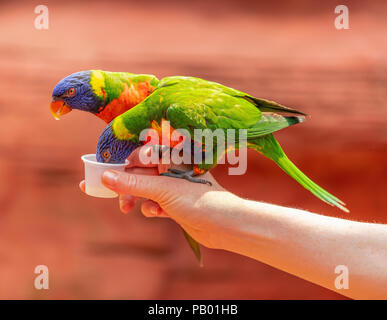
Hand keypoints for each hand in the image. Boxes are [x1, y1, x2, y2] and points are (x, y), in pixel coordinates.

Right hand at [79, 146, 242, 248]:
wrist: (223, 224)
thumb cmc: (197, 199)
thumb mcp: (161, 189)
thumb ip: (133, 183)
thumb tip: (105, 177)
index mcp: (171, 157)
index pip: (139, 156)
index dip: (121, 167)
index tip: (103, 177)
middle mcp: (172, 169)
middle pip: (140, 174)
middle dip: (126, 186)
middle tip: (109, 196)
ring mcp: (174, 186)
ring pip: (146, 189)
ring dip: (137, 199)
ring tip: (128, 208)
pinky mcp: (176, 202)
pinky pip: (155, 202)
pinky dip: (152, 208)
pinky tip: (157, 213)